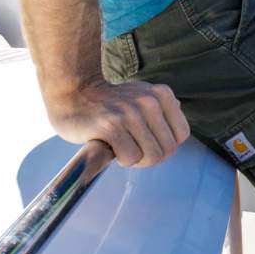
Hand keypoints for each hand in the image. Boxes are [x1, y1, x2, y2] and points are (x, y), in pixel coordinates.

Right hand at [43, 77, 189, 168]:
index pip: (181, 135)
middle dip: (150, 157)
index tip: (147, 141)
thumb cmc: (109, 101)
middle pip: (167, 150)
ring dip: (136, 160)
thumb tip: (178, 116)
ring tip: (121, 147)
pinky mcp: (110, 126)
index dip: (164, 145)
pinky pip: (130, 158)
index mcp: (161, 94)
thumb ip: (161, 106)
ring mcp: (129, 113)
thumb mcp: (141, 93)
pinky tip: (111, 146)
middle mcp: (149, 102)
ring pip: (151, 157)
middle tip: (132, 149)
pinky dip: (122, 159)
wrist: (73, 94)